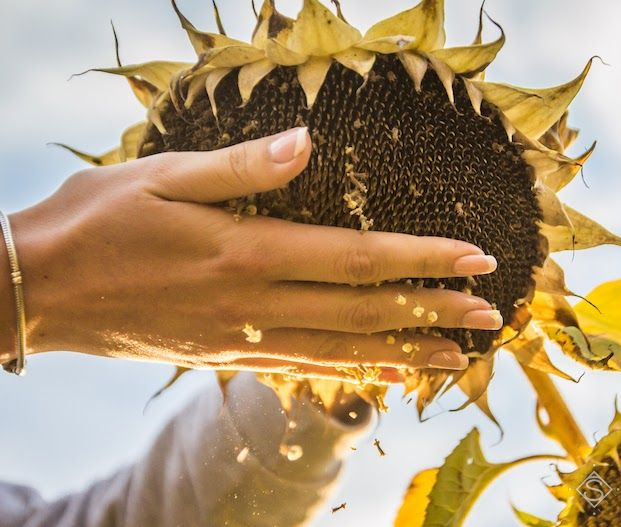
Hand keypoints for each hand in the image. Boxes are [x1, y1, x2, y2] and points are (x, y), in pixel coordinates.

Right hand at [4, 128, 501, 382]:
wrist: (38, 293)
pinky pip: (303, 369)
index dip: (422, 258)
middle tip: (490, 315)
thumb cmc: (95, 223)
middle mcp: (255, 303)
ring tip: (457, 357)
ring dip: (405, 350)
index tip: (475, 259)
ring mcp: (243, 339)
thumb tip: (307, 143)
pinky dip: (352, 373)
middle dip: (432, 311)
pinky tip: (384, 376)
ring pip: (341, 350)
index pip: (357, 258)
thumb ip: (242, 166)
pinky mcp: (226, 357)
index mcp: (246, 252)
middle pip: (363, 311)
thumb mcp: (161, 176)